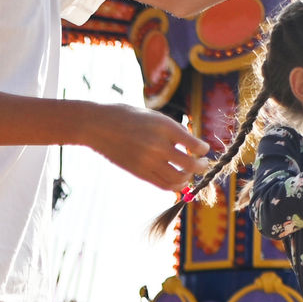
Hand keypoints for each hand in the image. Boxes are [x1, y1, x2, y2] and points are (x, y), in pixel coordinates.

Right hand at [83, 103, 210, 191]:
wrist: (98, 126)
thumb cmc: (127, 116)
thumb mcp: (153, 116)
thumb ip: (172, 130)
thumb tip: (190, 145)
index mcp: (164, 126)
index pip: (194, 145)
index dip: (203, 149)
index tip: (203, 149)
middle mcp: (158, 145)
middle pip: (190, 164)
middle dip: (201, 166)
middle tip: (204, 164)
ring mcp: (148, 161)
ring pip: (178, 179)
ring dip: (188, 178)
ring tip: (189, 173)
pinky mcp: (140, 172)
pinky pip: (163, 184)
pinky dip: (175, 185)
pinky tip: (178, 179)